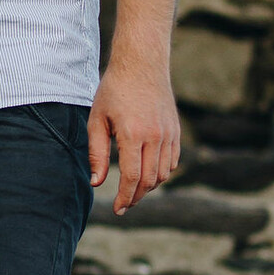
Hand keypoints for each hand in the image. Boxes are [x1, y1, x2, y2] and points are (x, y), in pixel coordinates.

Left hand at [88, 60, 180, 215]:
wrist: (142, 64)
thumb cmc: (114, 91)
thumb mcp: (97, 120)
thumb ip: (97, 154)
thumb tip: (97, 183)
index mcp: (133, 134)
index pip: (132, 177)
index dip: (125, 197)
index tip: (118, 209)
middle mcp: (155, 136)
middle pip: (149, 180)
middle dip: (136, 196)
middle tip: (124, 205)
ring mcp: (169, 134)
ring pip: (164, 173)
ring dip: (149, 186)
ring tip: (133, 190)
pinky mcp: (176, 131)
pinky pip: (172, 161)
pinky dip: (162, 173)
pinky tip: (148, 174)